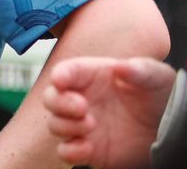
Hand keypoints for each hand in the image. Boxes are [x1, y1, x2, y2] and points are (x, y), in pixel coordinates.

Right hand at [43, 56, 175, 167]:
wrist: (167, 128)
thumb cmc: (159, 95)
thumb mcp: (156, 77)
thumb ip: (140, 69)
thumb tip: (122, 66)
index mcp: (91, 76)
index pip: (67, 71)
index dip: (60, 75)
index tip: (61, 80)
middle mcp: (81, 99)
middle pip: (52, 98)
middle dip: (59, 102)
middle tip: (82, 107)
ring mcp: (82, 125)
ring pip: (55, 124)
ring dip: (66, 126)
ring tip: (91, 125)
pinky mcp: (88, 149)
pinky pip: (66, 152)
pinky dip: (70, 151)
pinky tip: (87, 148)